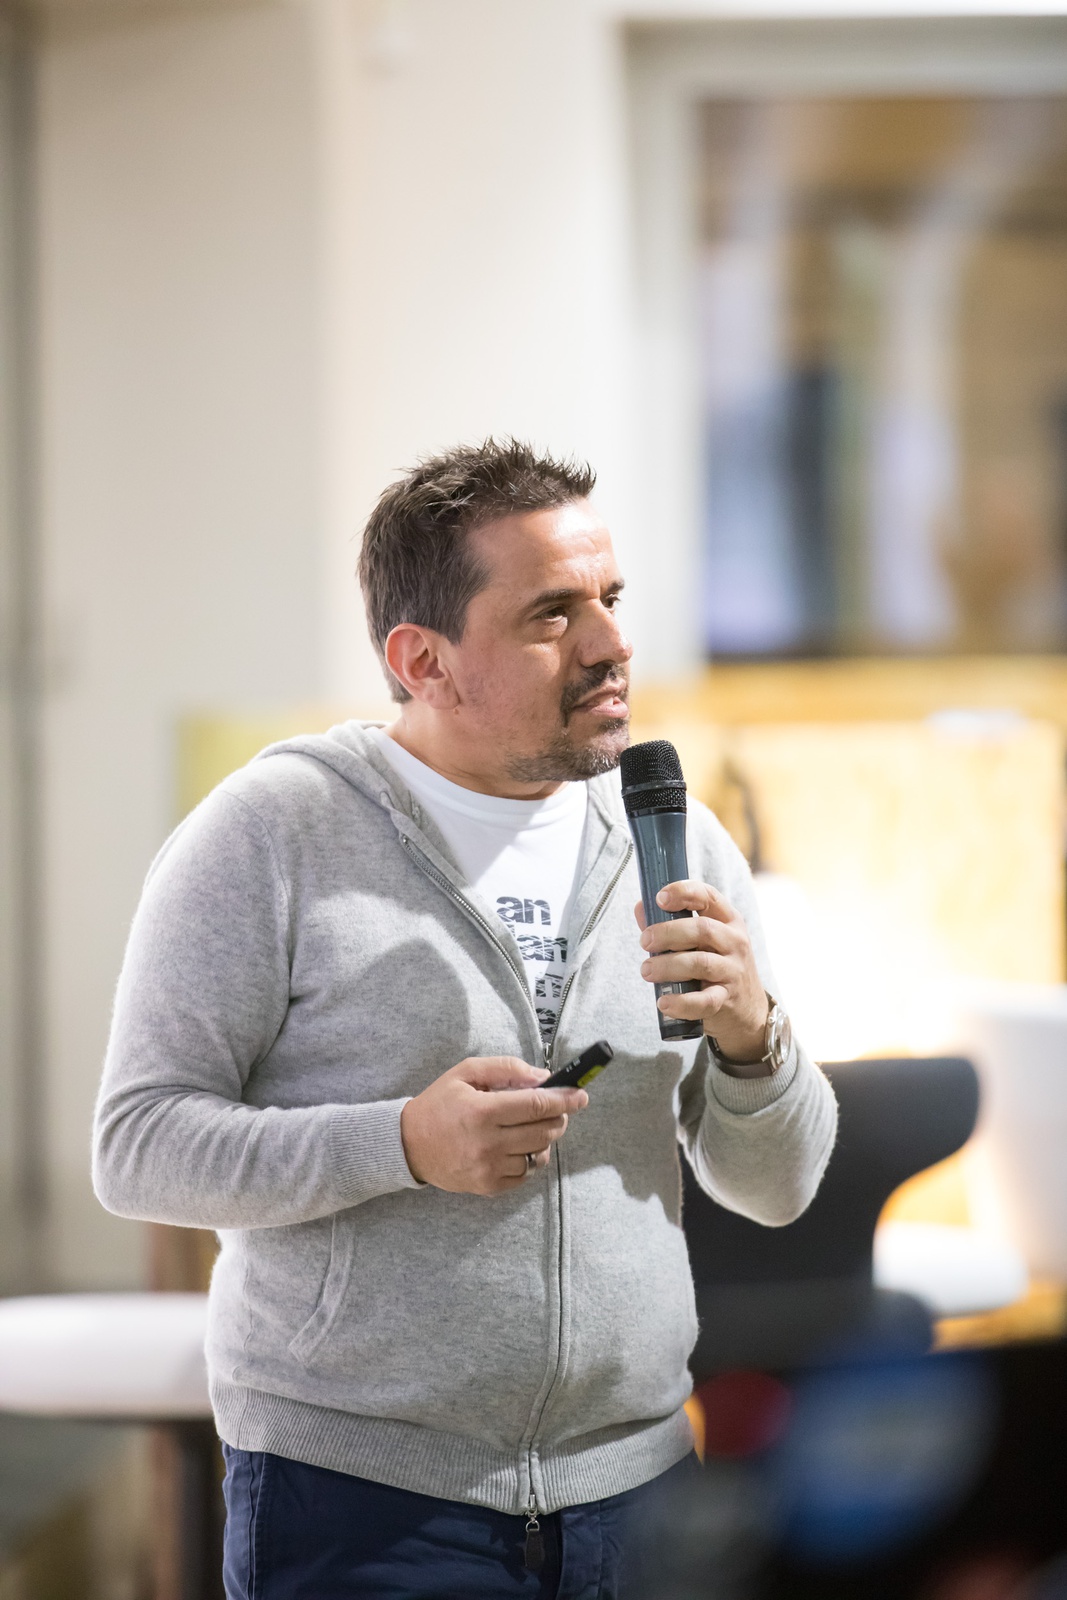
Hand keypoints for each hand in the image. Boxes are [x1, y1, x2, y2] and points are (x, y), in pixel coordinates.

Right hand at [400, 1057, 587, 1195]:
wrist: (409, 1145)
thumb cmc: (439, 1104)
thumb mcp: (466, 1072)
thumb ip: (506, 1068)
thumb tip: (543, 1077)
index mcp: (482, 1111)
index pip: (537, 1105)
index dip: (565, 1099)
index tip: (581, 1095)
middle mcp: (488, 1143)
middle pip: (544, 1130)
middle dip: (558, 1117)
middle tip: (557, 1108)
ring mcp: (488, 1168)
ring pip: (538, 1154)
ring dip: (543, 1138)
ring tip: (529, 1127)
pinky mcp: (488, 1186)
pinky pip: (525, 1174)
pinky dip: (528, 1159)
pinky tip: (516, 1146)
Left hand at [636, 880, 769, 1070]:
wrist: (747, 1008)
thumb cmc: (716, 965)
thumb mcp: (702, 941)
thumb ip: (670, 924)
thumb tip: (640, 907)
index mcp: (727, 920)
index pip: (708, 896)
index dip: (683, 892)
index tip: (660, 898)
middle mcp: (735, 942)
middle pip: (702, 929)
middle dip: (667, 932)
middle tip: (644, 941)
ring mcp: (733, 971)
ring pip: (700, 963)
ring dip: (667, 966)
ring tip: (646, 971)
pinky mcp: (727, 999)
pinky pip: (704, 1001)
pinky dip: (681, 1002)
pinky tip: (664, 1002)